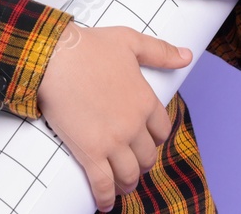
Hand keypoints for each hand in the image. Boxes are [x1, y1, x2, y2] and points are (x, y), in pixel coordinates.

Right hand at [36, 21, 190, 210]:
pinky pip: (104, 184)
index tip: (146, 141)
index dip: (155, 138)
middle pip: (147, 156)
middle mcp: (133, 125)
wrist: (54, 57)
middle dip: (142, 162)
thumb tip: (186, 56)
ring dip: (128, 183)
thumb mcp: (130, 42)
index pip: (162, 130)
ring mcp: (112, 141)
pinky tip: (105, 204)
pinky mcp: (90, 152)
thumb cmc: (89, 46)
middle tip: (132, 164)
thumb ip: (160, 52)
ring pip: (130, 175)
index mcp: (144, 100)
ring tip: (122, 185)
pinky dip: (106, 198)